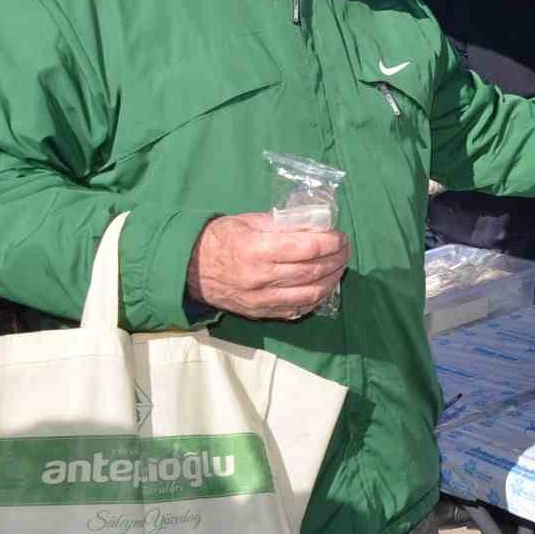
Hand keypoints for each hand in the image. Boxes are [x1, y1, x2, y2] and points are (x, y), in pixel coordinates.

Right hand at [187, 212, 348, 319]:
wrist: (188, 269)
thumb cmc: (220, 239)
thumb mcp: (248, 221)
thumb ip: (281, 223)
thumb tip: (315, 222)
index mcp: (257, 249)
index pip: (306, 247)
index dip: (330, 242)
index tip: (340, 236)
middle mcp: (261, 277)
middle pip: (312, 270)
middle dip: (337, 259)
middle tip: (346, 249)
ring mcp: (261, 299)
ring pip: (310, 293)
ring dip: (332, 280)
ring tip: (340, 267)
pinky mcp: (261, 312)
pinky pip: (297, 310)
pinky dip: (317, 299)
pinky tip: (325, 287)